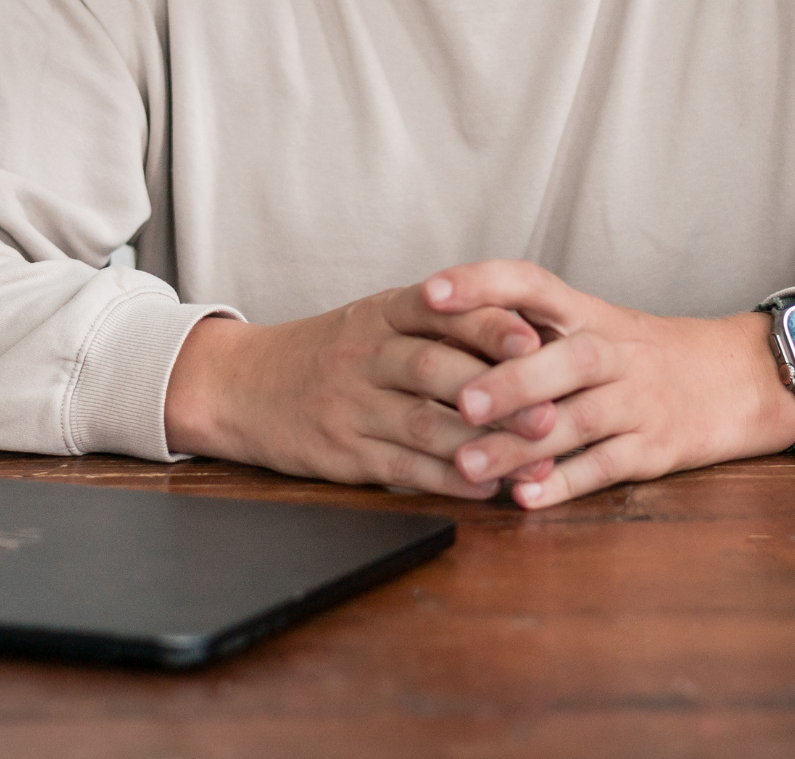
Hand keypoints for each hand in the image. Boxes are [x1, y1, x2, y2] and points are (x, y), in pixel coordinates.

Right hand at [164, 284, 557, 498]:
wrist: (246, 386)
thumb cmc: (334, 351)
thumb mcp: (378, 319)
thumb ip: (440, 324)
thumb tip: (527, 333)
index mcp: (381, 313)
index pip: (438, 308)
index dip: (486, 323)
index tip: (533, 338)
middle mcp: (365, 354)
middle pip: (432, 366)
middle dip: (494, 389)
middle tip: (548, 408)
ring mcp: (351, 405)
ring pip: (422, 423)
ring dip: (481, 442)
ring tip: (533, 455)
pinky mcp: (343, 452)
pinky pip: (401, 467)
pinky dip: (447, 479)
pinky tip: (487, 485)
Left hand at [419, 261, 794, 508]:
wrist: (730, 379)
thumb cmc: (630, 353)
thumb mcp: (585, 324)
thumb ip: (520, 329)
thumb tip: (428, 339)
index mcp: (587, 311)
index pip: (532, 281)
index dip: (483, 283)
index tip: (431, 293)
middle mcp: (616, 350)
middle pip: (571, 358)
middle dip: (514, 381)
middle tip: (461, 402)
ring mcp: (640, 400)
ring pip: (581, 420)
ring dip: (523, 445)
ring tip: (468, 464)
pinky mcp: (655, 448)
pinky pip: (606, 466)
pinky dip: (564, 483)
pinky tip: (523, 497)